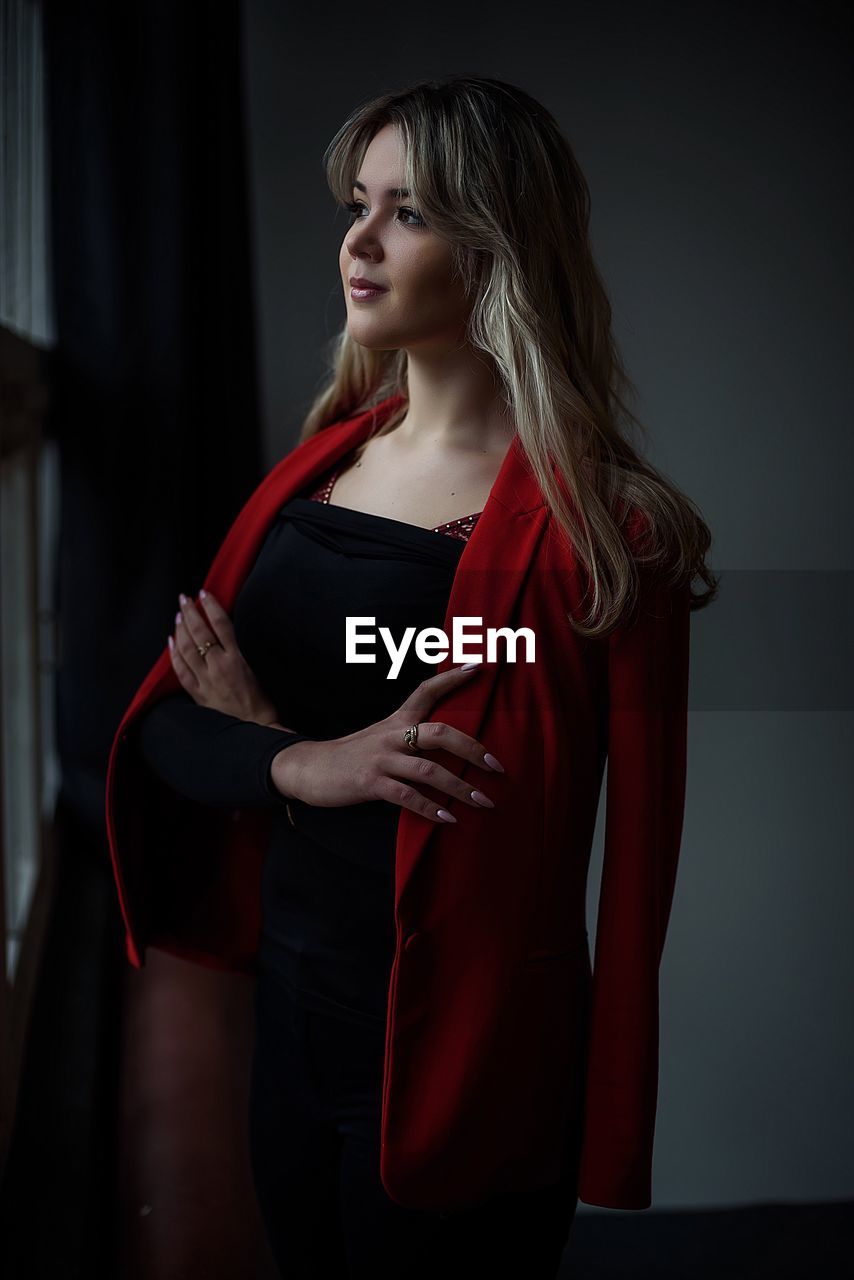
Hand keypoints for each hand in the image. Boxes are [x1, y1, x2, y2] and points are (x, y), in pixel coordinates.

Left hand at [168, 589, 279, 724]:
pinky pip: (181, 671)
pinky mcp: (198, 694)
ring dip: (180, 629)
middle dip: (190, 613)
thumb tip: (228, 632)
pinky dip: (174, 654)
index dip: (211, 606)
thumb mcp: (258, 669)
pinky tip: (170, 642)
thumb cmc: (262, 701)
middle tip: (184, 598)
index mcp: (237, 659)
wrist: (255, 728)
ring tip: (178, 615)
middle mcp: (219, 666)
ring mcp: (206, 680)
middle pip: (200, 633)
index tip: (204, 593)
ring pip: (187, 649)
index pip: (221, 624)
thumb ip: (242, 651)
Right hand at [271, 663, 505, 823]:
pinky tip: (449, 819)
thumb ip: (409, 736)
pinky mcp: (370, 783)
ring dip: (460, 788)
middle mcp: (392, 735)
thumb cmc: (352, 755)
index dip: (451, 679)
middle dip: (472, 749)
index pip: (426, 691)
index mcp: (396, 721)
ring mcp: (381, 759)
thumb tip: (448, 744)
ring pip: (429, 770)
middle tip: (496, 766)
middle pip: (439, 733)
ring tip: (483, 801)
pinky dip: (431, 809)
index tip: (476, 667)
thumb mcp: (380, 736)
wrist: (308, 768)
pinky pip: (407, 796)